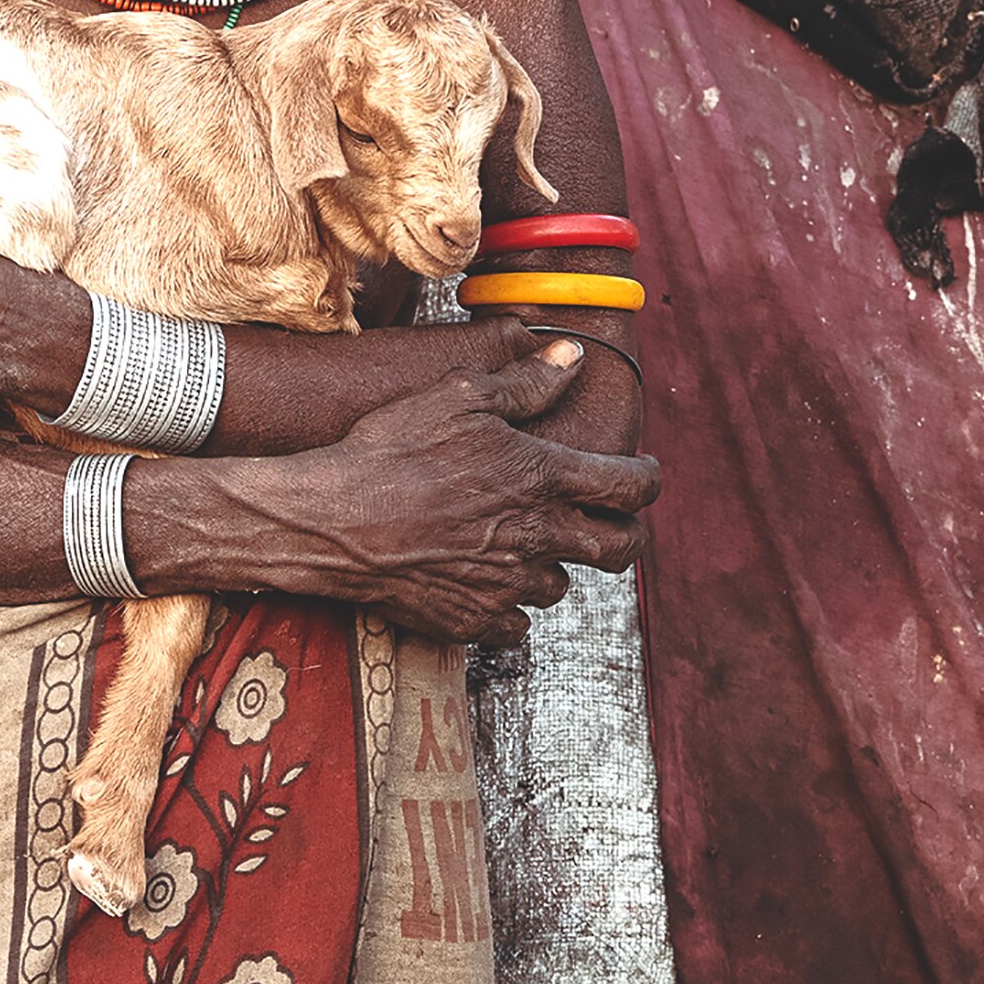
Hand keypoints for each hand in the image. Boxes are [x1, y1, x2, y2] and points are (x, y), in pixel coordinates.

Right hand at [142, 352, 656, 646]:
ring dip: (552, 567)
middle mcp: (540, 537)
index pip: (632, 487)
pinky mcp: (476, 620)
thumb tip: (573, 358)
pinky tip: (486, 584)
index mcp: (545, 478)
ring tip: (525, 549)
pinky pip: (516, 624)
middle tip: (615, 528)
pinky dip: (509, 607)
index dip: (648, 480)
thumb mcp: (458, 395)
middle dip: (626, 538)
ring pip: (560, 586)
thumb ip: (525, 382)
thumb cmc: (392, 449)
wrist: (334, 521)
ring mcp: (509, 585)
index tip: (644, 476)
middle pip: (619, 551)